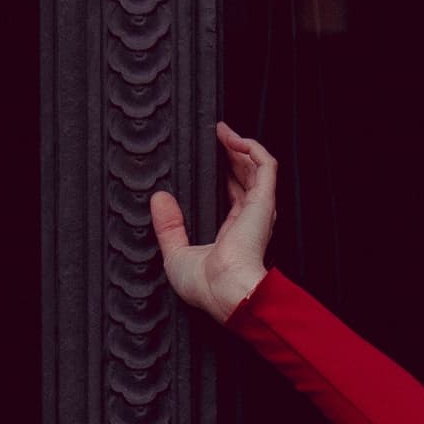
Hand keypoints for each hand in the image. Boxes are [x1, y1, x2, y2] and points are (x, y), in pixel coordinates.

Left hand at [148, 120, 275, 322]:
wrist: (226, 291)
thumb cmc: (206, 286)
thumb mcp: (176, 255)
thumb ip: (168, 227)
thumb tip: (158, 200)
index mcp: (233, 233)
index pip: (232, 195)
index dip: (222, 174)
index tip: (207, 158)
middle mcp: (249, 219)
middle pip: (244, 176)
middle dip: (231, 154)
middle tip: (213, 137)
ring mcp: (258, 209)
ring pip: (256, 166)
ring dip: (240, 145)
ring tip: (221, 131)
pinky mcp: (263, 200)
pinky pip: (265, 163)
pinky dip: (251, 146)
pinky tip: (232, 138)